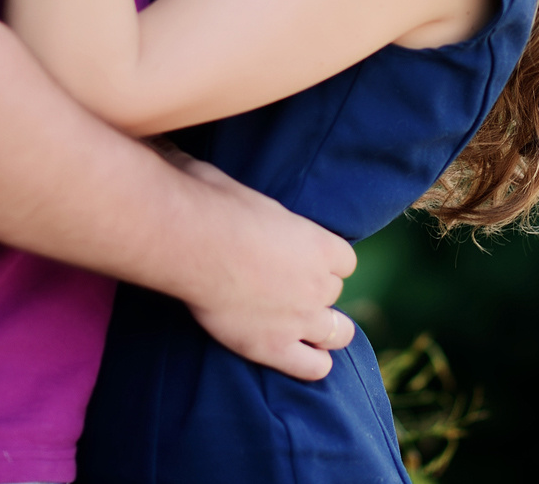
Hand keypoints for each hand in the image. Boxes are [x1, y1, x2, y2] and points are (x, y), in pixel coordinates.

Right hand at [169, 153, 358, 380]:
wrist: (194, 242)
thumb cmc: (212, 204)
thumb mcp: (241, 189)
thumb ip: (244, 201)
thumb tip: (202, 169)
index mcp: (320, 244)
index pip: (345, 261)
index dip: (324, 261)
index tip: (303, 260)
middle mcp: (319, 283)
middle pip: (334, 293)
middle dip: (316, 292)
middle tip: (288, 290)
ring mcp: (301, 318)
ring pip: (338, 333)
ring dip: (326, 331)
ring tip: (308, 331)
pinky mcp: (274, 347)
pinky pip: (314, 368)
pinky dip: (313, 364)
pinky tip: (302, 358)